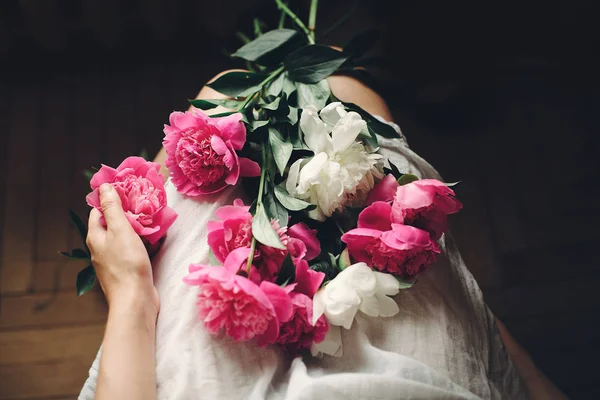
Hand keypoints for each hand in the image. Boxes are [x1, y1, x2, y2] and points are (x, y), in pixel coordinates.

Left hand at [87, 183, 158, 316]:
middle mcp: (101, 248)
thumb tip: (104, 187)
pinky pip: (134, 250)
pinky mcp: (127, 270)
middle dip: (128, 213)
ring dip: (138, 229)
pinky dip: (143, 243)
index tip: (128, 191)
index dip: (111, 199)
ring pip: (125, 237)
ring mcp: (114, 260)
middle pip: (113, 224)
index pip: (98, 211)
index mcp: (96, 237)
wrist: (135, 300)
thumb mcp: (120, 230)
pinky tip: (156, 241)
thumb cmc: (127, 264)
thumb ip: (112, 208)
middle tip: (145, 205)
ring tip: (153, 220)